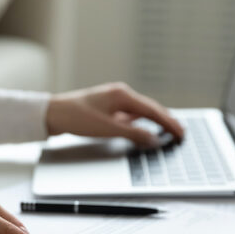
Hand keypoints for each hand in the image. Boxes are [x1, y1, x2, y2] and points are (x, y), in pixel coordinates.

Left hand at [47, 83, 183, 145]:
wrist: (53, 114)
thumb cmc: (77, 118)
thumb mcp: (108, 129)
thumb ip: (134, 134)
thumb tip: (155, 139)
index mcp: (122, 95)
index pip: (153, 110)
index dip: (169, 123)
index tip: (181, 133)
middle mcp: (120, 94)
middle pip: (148, 108)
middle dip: (165, 120)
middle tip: (179, 132)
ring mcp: (112, 100)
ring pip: (138, 111)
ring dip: (151, 121)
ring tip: (165, 131)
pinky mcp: (105, 107)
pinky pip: (127, 114)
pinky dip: (137, 122)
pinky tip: (140, 128)